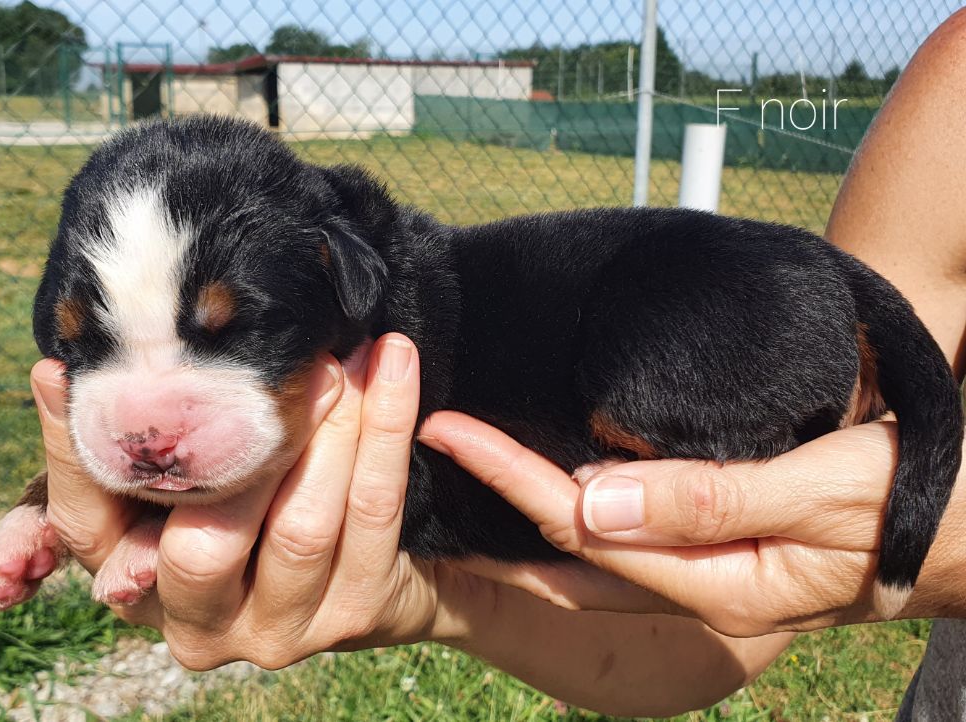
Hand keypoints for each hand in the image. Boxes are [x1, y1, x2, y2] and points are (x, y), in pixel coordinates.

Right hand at [38, 334, 455, 668]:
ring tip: (346, 357)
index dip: (69, 449)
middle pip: (203, 544)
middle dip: (246, 445)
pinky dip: (387, 428)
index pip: (85, 526)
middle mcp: (200, 626)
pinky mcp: (355, 612)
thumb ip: (132, 453)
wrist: (367, 580)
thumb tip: (52, 375)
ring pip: (303, 523)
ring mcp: (281, 629)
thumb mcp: (182, 494)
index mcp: (140, 589)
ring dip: (332, 426)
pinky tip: (394, 367)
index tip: (58, 371)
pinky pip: (376, 509)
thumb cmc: (256, 516)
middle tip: (286, 363)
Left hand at [418, 412, 949, 636]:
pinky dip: (563, 509)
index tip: (448, 431)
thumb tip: (597, 502)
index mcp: (717, 584)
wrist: (959, 518)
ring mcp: (696, 572)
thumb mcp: (825, 491)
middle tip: (428, 441)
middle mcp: (692, 587)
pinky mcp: (705, 547)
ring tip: (457, 471)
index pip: (582, 531)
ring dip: (515, 510)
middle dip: (491, 496)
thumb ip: (712, 502)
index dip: (510, 479)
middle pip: (565, 548)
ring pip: (581, 552)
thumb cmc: (907, 496)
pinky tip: (534, 485)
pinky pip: (617, 536)